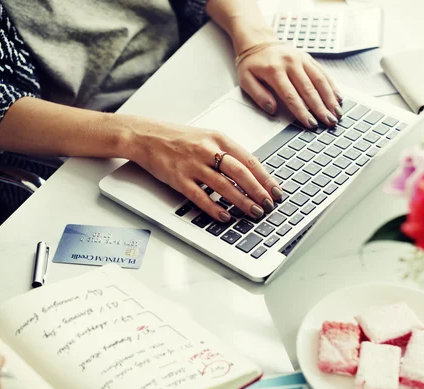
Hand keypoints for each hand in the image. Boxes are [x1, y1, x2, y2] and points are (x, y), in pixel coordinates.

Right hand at [125, 117, 282, 221]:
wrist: (147, 136)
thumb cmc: (179, 139)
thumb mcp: (208, 137)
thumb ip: (228, 153)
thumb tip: (252, 173)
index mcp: (218, 138)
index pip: (249, 160)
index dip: (265, 178)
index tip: (276, 191)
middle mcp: (208, 150)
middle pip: (240, 173)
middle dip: (258, 191)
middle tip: (268, 205)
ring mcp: (193, 165)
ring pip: (223, 186)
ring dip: (241, 201)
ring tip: (253, 212)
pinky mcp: (179, 179)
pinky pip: (200, 196)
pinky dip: (214, 208)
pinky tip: (225, 216)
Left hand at [237, 43, 342, 129]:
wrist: (258, 41)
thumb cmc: (252, 64)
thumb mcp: (246, 80)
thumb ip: (258, 95)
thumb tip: (272, 109)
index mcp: (274, 70)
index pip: (291, 96)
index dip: (302, 111)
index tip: (310, 123)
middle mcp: (290, 63)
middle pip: (309, 89)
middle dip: (321, 108)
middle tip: (329, 122)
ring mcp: (301, 59)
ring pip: (319, 80)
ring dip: (330, 98)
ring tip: (337, 113)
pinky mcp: (308, 58)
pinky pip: (322, 73)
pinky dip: (332, 86)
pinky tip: (338, 98)